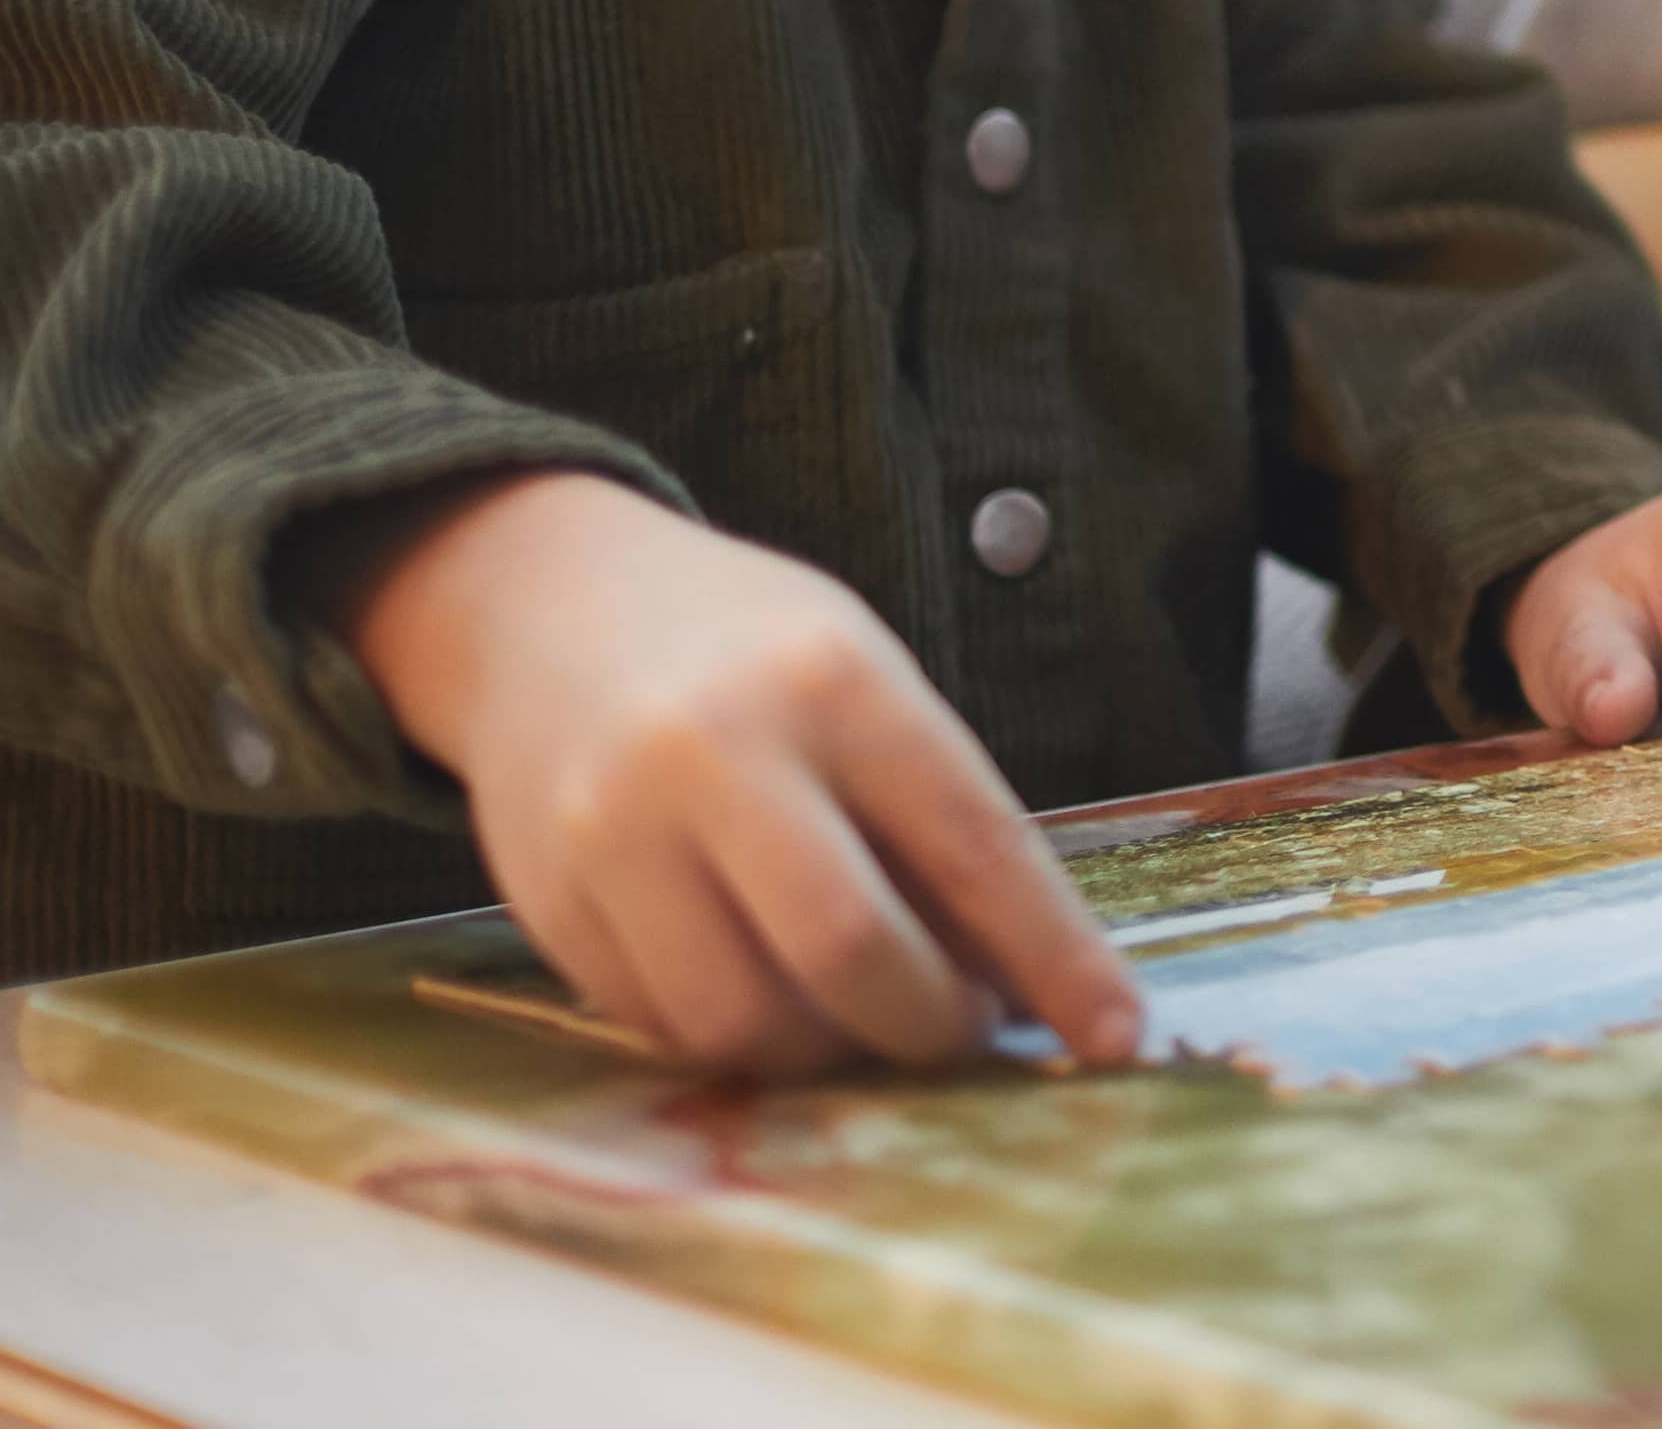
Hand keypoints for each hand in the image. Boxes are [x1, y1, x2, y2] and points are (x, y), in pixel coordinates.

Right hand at [319, 466, 1138, 1081]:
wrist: (547, 608)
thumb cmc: (748, 653)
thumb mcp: (867, 684)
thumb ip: (937, 820)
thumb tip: (1026, 982)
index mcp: (833, 685)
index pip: (971, 847)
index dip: (1055, 957)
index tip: (1116, 1034)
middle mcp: (716, 755)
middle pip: (848, 949)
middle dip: (929, 1025)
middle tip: (964, 1030)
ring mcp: (615, 834)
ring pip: (742, 1017)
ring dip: (827, 1053)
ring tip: (861, 1017)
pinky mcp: (545, 901)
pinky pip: (659, 1024)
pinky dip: (735, 1038)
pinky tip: (766, 997)